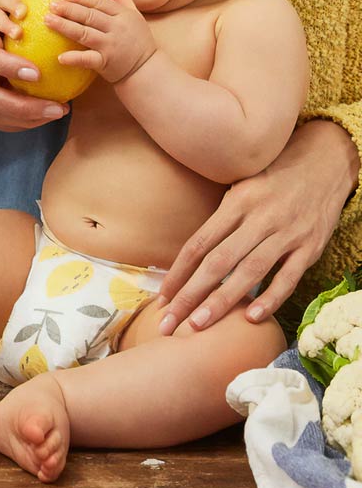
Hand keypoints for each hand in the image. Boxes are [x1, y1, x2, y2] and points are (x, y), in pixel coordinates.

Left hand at [45, 0, 156, 83]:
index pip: (100, 2)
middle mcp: (117, 28)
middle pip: (90, 15)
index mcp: (123, 14)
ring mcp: (111, 45)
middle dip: (69, 9)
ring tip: (48, 20)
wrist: (146, 69)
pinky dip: (74, 58)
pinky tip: (60, 57)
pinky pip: (88, 59)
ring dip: (65, 26)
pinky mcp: (106, 63)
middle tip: (52, 4)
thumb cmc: (137, 40)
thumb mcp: (134, 14)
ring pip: (85, 33)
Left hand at [157, 119, 359, 334]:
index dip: (178, 272)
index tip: (161, 297)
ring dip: (222, 301)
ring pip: (249, 272)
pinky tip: (250, 317)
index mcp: (236, 203)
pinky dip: (270, 298)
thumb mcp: (241, 186)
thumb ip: (220, 217)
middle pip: (218, 262)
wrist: (325, 163)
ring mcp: (287, 234)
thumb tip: (190, 254)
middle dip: (190, 295)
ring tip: (199, 325)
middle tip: (169, 322)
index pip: (199, 243)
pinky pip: (288, 277)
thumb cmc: (273, 177)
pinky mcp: (311, 247)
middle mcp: (259, 219)